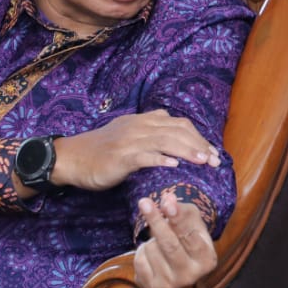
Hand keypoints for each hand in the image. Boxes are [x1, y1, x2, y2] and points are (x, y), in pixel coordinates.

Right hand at [52, 110, 220, 190]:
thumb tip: (173, 136)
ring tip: (203, 161)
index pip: (178, 124)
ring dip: (187, 151)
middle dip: (199, 144)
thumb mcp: (128, 134)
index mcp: (143, 121)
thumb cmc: (101, 151)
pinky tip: (174, 166)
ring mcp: (129, 140)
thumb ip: (149, 132)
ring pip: (165, 141)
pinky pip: (144, 156)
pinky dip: (160, 160)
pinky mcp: (120, 157)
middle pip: (177, 131)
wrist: (72, 158)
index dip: (198, 137)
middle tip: (215, 161)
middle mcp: (139, 126)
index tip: (213, 152)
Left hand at [133, 192, 216, 287]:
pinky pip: (140, 260)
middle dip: (156, 221)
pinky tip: (152, 255)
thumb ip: (181, 210)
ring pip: (152, 249)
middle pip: (169, 244)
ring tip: (161, 244)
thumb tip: (168, 199)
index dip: (178, 218)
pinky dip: (142, 252)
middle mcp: (191, 276)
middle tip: (143, 202)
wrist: (178, 268)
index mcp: (207, 259)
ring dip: (151, 239)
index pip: (190, 236)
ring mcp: (172, 284)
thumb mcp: (192, 222)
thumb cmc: (187, 239)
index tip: (167, 204)